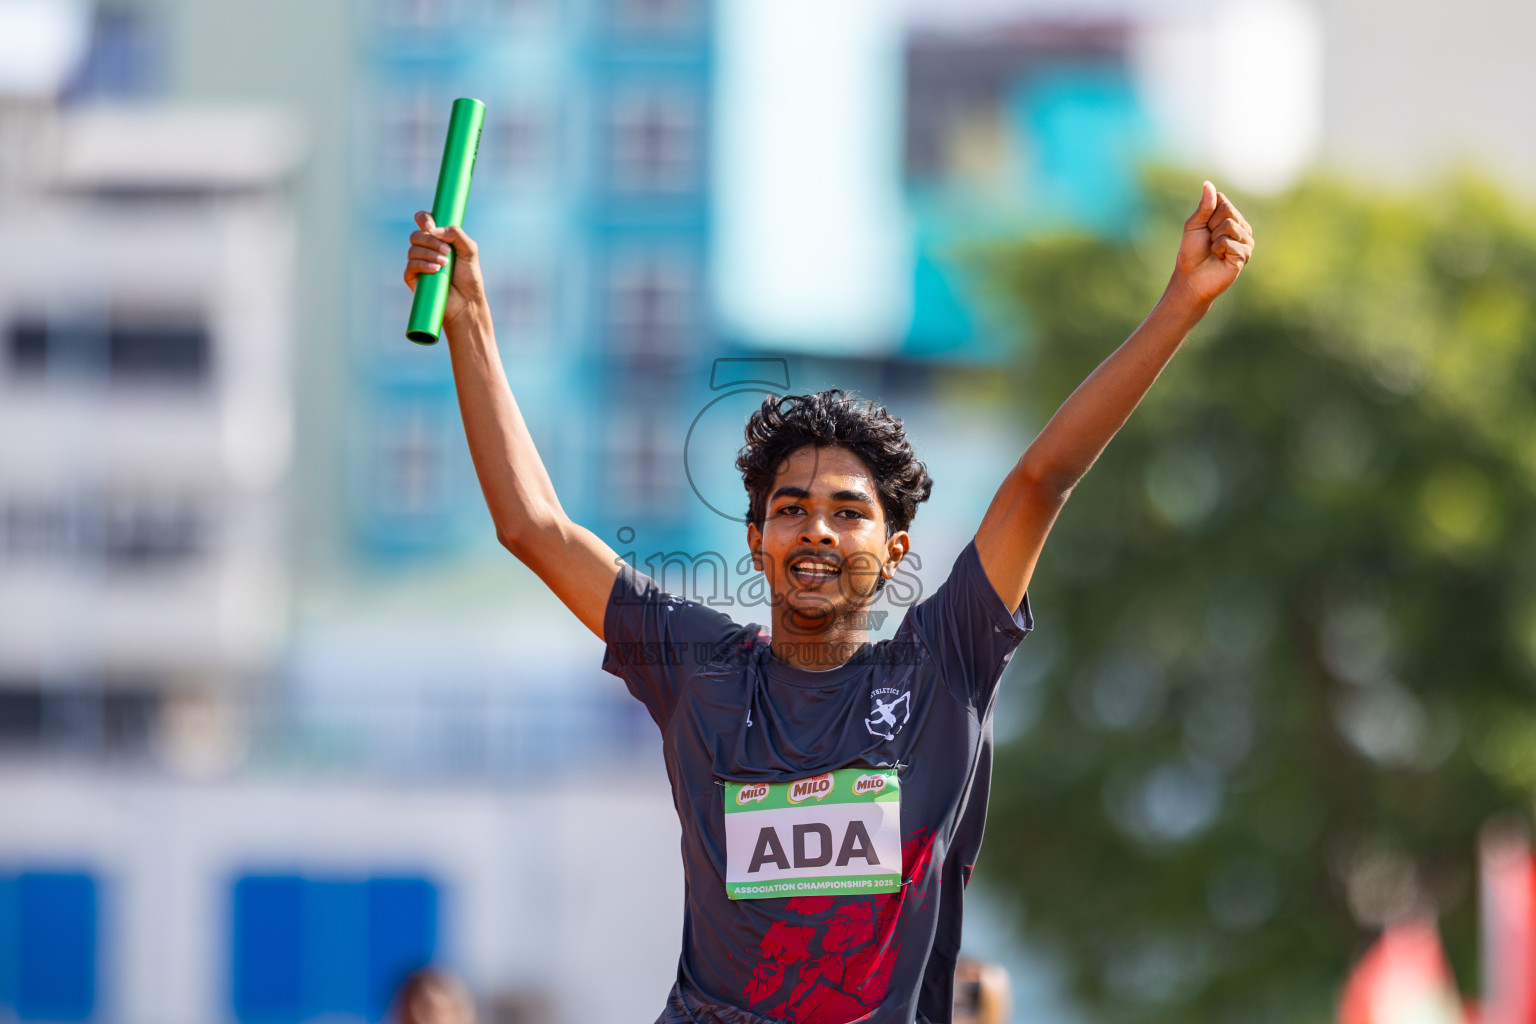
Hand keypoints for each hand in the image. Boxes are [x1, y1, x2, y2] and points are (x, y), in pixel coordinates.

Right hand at [403, 210, 486, 330]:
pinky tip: (436, 270)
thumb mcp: (469, 250)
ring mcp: (417, 262)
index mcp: (437, 238)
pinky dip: (423, 265)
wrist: (467, 300)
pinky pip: (411, 265)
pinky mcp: (412, 277)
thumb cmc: (469, 275)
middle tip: (447, 251)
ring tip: (445, 264)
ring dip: (430, 254)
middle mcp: (425, 248)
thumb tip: (435, 230)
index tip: (432, 226)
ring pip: (413, 250)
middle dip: (431, 241)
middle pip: (416, 235)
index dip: (424, 219)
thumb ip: (457, 234)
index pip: (423, 220)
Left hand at [1170, 181, 1253, 306]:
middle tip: (1209, 241)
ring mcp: (1245, 240)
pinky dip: (1219, 250)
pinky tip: (1221, 258)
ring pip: (1230, 226)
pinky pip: (1231, 242)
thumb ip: (1204, 206)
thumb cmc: (1191, 252)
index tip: (1204, 229)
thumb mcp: (1194, 226)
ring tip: (1215, 251)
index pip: (1222, 201)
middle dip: (1211, 226)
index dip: (1207, 214)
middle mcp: (1241, 226)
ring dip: (1215, 239)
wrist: (1192, 277)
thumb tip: (1208, 183)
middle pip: (1228, 211)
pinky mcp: (1246, 254)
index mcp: (1229, 217)